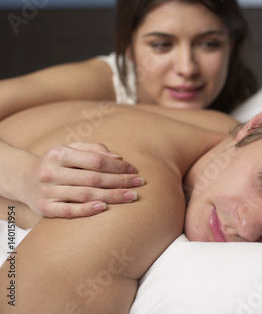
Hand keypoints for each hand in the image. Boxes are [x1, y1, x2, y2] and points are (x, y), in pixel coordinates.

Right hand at [20, 142, 144, 217]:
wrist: (23, 179)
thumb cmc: (57, 163)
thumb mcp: (71, 150)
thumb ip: (94, 150)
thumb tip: (118, 158)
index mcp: (58, 154)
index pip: (95, 161)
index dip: (117, 166)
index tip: (133, 170)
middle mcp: (50, 172)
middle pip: (93, 179)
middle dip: (120, 181)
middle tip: (139, 184)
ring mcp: (46, 191)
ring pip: (85, 195)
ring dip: (112, 196)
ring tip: (132, 196)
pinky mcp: (44, 209)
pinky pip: (69, 211)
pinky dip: (88, 210)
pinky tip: (105, 207)